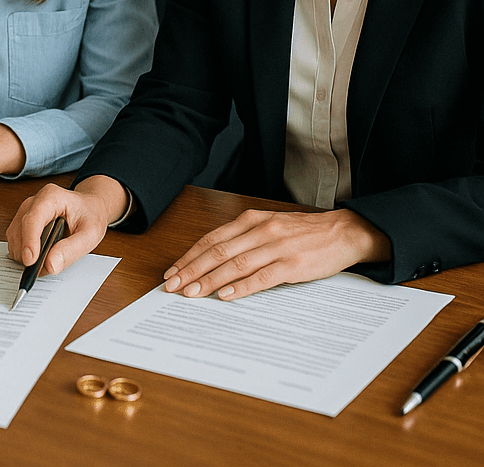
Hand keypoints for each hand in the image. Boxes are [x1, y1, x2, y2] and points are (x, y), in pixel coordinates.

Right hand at [5, 176, 128, 275]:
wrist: (89, 207)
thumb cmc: (90, 216)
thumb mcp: (90, 234)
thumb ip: (72, 250)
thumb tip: (50, 265)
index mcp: (52, 197)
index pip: (33, 218)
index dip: (29, 241)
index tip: (30, 261)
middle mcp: (34, 201)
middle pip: (19, 229)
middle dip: (27, 252)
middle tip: (42, 268)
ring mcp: (26, 210)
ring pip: (14, 235)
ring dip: (23, 254)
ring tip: (43, 262)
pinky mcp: (22, 220)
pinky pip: (15, 239)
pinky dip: (23, 252)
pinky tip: (38, 257)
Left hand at [163, 208, 392, 300]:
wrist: (342, 232)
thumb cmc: (302, 232)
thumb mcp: (269, 226)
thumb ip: (244, 239)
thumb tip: (213, 261)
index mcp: (251, 220)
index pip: (211, 239)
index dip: (189, 256)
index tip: (172, 272)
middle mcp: (260, 230)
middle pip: (217, 252)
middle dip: (191, 270)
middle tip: (173, 286)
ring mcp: (276, 247)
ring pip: (235, 265)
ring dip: (210, 280)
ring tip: (193, 293)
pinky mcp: (292, 264)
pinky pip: (261, 277)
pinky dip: (241, 287)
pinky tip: (226, 296)